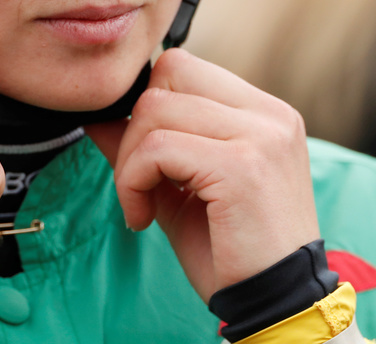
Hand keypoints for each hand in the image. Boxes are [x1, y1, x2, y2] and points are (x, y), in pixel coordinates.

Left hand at [86, 48, 319, 301]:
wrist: (276, 308)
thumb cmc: (233, 254)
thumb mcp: (181, 191)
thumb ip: (146, 148)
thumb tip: (99, 117)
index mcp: (264, 113)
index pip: (183, 67)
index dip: (148, 105)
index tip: (142, 159)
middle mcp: (269, 115)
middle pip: (169, 74)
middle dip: (134, 127)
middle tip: (136, 182)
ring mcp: (260, 136)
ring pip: (155, 109)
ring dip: (130, 162)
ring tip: (140, 204)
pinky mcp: (242, 166)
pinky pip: (157, 149)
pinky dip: (133, 183)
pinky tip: (142, 218)